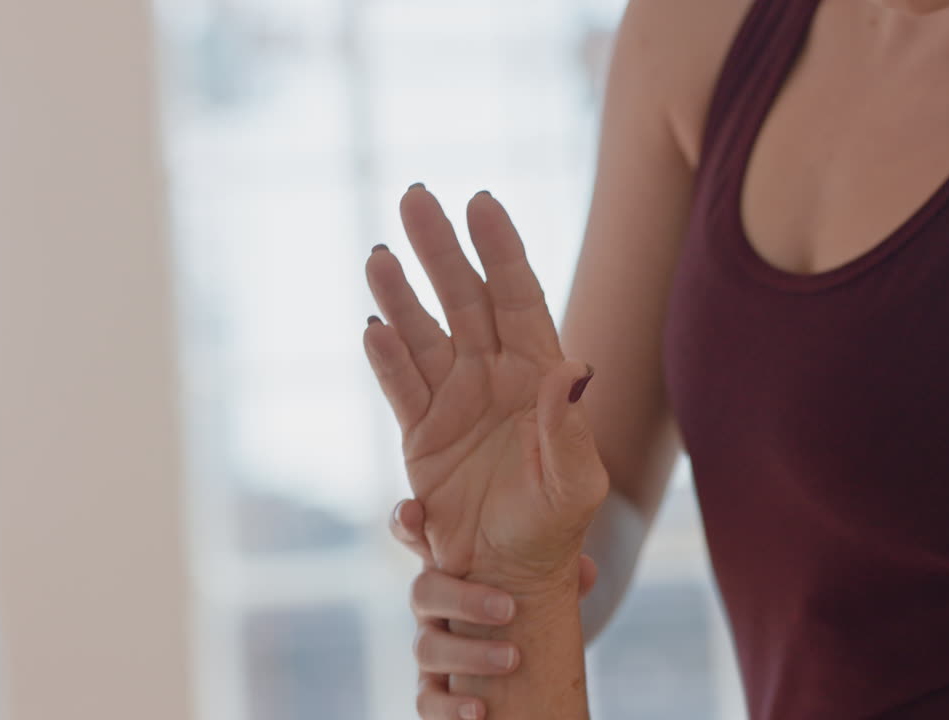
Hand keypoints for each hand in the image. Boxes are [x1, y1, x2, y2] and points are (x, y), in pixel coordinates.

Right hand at [363, 185, 608, 585]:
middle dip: (440, 248)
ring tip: (379, 257)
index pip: (520, 296)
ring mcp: (454, 400)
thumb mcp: (576, 482)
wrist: (514, 571)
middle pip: (464, 298)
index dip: (501, 249)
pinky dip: (385, 358)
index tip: (481, 202)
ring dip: (400, 295)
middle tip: (414, 196)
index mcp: (539, 373)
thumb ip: (569, 428)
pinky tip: (372, 327)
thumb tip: (574, 370)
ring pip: (423, 333)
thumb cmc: (559, 524)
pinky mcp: (421, 433)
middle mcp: (495, 375)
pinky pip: (400, 385)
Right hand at [390, 499, 597, 718]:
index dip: (407, 521)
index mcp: (450, 562)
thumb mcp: (544, 574)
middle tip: (509, 609)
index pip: (414, 533)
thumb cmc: (529, 593)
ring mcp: (431, 644)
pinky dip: (450, 708)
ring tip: (512, 660)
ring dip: (469, 654)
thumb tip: (587, 571)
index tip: (416, 512)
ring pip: (426, 647)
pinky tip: (479, 711)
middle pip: (422, 592)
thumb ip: (560, 568)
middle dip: (464, 599)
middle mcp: (432, 601)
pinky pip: (427, 701)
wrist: (529, 649)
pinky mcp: (435, 689)